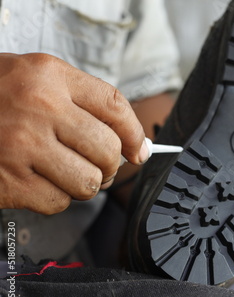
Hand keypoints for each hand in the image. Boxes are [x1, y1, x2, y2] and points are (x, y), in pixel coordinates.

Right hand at [0, 53, 148, 214]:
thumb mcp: (36, 80)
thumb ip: (85, 104)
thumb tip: (134, 146)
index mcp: (49, 76)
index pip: (115, 106)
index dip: (134, 133)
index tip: (139, 150)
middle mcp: (38, 108)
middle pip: (108, 150)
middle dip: (110, 165)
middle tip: (97, 165)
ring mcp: (21, 146)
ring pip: (88, 182)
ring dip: (84, 184)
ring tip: (66, 173)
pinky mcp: (9, 181)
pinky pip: (59, 202)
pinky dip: (57, 198)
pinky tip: (39, 181)